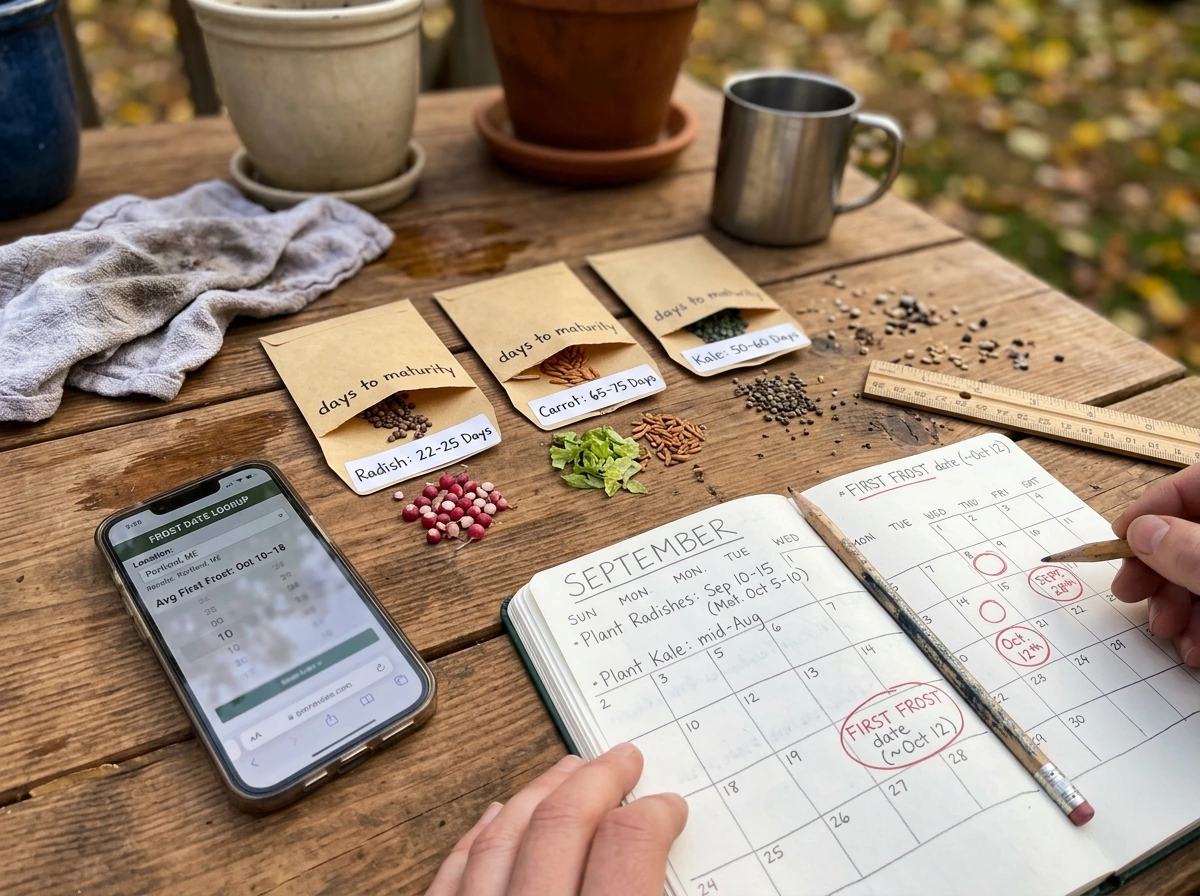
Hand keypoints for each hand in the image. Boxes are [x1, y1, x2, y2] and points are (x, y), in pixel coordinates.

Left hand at [426, 743, 686, 895]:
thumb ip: (651, 894)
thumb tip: (662, 858)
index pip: (627, 848)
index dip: (653, 817)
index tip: (667, 807)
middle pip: (560, 828)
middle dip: (596, 783)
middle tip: (622, 761)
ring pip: (500, 840)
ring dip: (537, 796)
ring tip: (567, 772)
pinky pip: (448, 877)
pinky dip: (475, 841)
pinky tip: (494, 819)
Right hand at [1111, 463, 1199, 663]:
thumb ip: (1192, 552)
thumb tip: (1142, 532)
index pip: (1195, 484)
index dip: (1153, 507)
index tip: (1119, 538)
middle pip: (1194, 532)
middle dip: (1159, 568)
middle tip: (1129, 593)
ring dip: (1176, 605)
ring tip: (1168, 634)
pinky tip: (1194, 649)